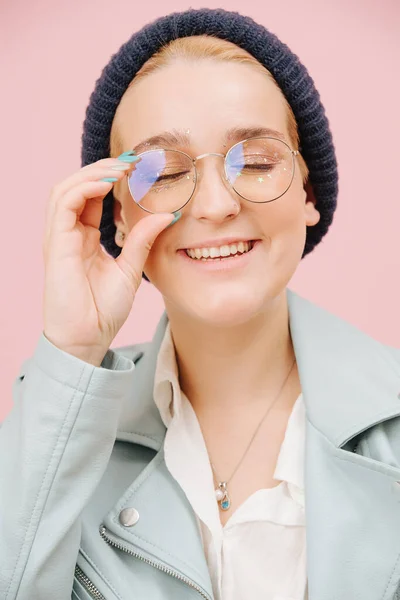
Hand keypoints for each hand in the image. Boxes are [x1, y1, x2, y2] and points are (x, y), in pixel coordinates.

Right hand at [42, 155, 174, 365]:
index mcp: (84, 238)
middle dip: (102, 169)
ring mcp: (59, 238)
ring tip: (120, 168)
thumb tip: (168, 214)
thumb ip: (143, 240)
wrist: (87, 339)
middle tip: (132, 161)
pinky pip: (63, 204)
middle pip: (77, 187)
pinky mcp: (56, 244)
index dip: (111, 178)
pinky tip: (106, 184)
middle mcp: (68, 234)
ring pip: (65, 189)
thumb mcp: (131, 269)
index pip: (92, 196)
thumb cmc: (103, 310)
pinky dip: (83, 188)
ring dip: (92, 173)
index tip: (139, 168)